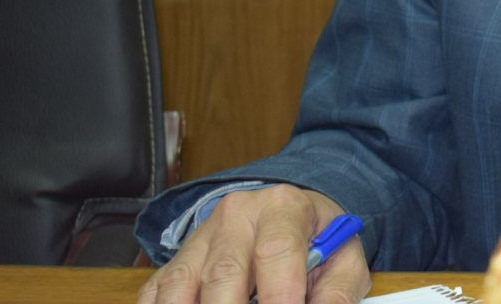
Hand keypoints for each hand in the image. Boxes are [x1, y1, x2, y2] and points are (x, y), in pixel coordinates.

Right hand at [138, 184, 370, 303]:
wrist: (288, 214)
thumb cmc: (317, 241)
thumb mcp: (344, 258)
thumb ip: (337, 293)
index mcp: (284, 207)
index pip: (276, 251)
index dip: (279, 296)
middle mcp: (237, 215)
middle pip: (223, 274)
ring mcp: (200, 237)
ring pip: (181, 286)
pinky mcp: (176, 260)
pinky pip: (156, 292)